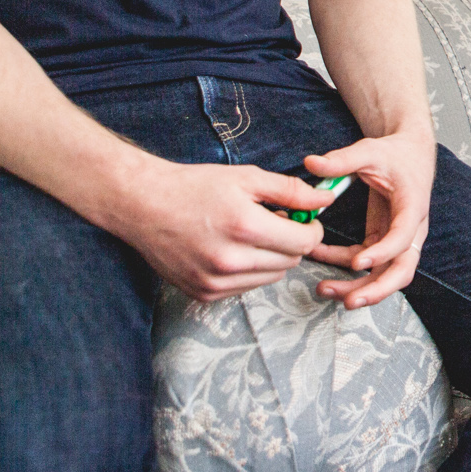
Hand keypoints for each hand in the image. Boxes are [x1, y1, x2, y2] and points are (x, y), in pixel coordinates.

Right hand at [109, 161, 331, 301]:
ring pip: (271, 277)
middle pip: (290, 262)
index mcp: (245, 227)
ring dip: (273, 258)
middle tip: (278, 221)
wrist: (143, 204)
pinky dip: (250, 270)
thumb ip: (291, 190)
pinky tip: (233, 249)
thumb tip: (326, 199)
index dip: (311, 229)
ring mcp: (214, 282)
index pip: (303, 242)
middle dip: (293, 242)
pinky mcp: (203, 294)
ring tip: (252, 233)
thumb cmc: (195, 186)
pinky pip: (246, 287)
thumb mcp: (248, 178)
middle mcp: (230, 260)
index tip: (305, 218)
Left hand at [305, 125, 437, 308]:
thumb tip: (311, 163)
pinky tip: (318, 255)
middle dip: (377, 290)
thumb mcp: (370, 150)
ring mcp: (397, 238)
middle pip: (402, 270)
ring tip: (324, 289)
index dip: (382, 253)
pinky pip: (365, 261)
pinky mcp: (382, 239)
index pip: (403, 237)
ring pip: (384, 274)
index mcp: (413, 206)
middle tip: (350, 301)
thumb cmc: (396, 153)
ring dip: (357, 287)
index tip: (358, 263)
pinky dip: (342, 263)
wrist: (410, 153)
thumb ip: (342, 160)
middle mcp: (410, 229)